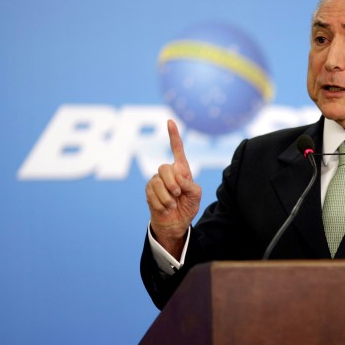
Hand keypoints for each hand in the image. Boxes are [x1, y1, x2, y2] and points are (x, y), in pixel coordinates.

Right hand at [145, 120, 201, 254]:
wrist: (176, 223)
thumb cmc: (187, 207)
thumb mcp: (195, 195)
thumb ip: (190, 184)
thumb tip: (178, 177)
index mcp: (181, 170)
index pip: (177, 150)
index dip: (173, 135)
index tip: (170, 121)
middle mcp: (167, 172)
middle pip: (164, 167)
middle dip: (172, 183)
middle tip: (178, 194)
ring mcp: (156, 181)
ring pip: (157, 182)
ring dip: (168, 197)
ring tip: (172, 204)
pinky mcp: (148, 191)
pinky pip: (152, 193)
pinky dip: (162, 204)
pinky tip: (165, 208)